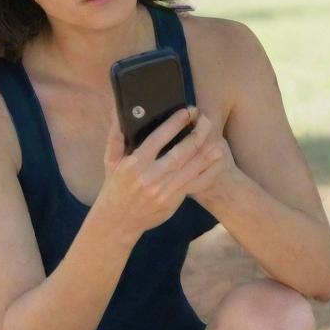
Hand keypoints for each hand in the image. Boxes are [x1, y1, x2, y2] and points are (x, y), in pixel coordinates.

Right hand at [96, 104, 234, 236]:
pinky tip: (217, 162)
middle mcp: (150, 177)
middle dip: (196, 135)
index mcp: (134, 164)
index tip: (186, 111)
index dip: (174, 124)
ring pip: (190, 169)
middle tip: (206, 120)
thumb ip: (115, 135)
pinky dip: (207, 172)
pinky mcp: (172, 202)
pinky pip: (193, 185)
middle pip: (179, 153)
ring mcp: (163, 191)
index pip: (157, 139)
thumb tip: (119, 110)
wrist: (118, 220)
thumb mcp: (110, 160)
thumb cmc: (115, 185)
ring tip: (218, 138)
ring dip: (206, 153)